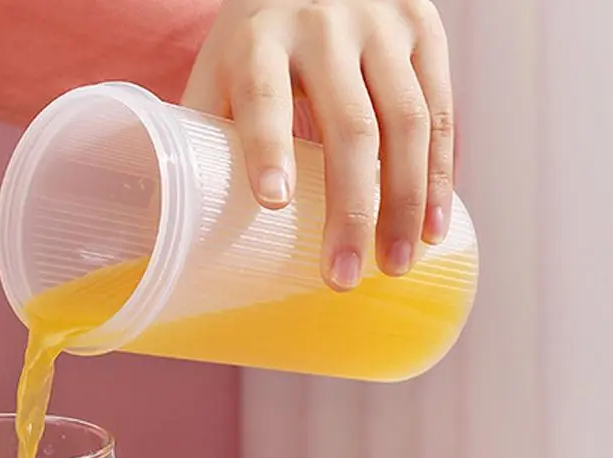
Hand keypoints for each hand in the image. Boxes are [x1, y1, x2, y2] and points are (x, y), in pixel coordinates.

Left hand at [184, 0, 453, 288]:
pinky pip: (440, 110)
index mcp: (258, 38)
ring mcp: (383, 24)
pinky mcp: (425, 29)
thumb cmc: (254, 42)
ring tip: (393, 266)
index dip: (269, 147)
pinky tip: (432, 230)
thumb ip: (203, 136)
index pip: (266, 95)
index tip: (273, 201)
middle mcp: (325, 24)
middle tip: (341, 278)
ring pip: (406, 122)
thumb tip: (171, 227)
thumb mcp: (219, 72)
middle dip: (350, 209)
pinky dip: (440, 175)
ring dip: (405, 203)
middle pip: (350, 126)